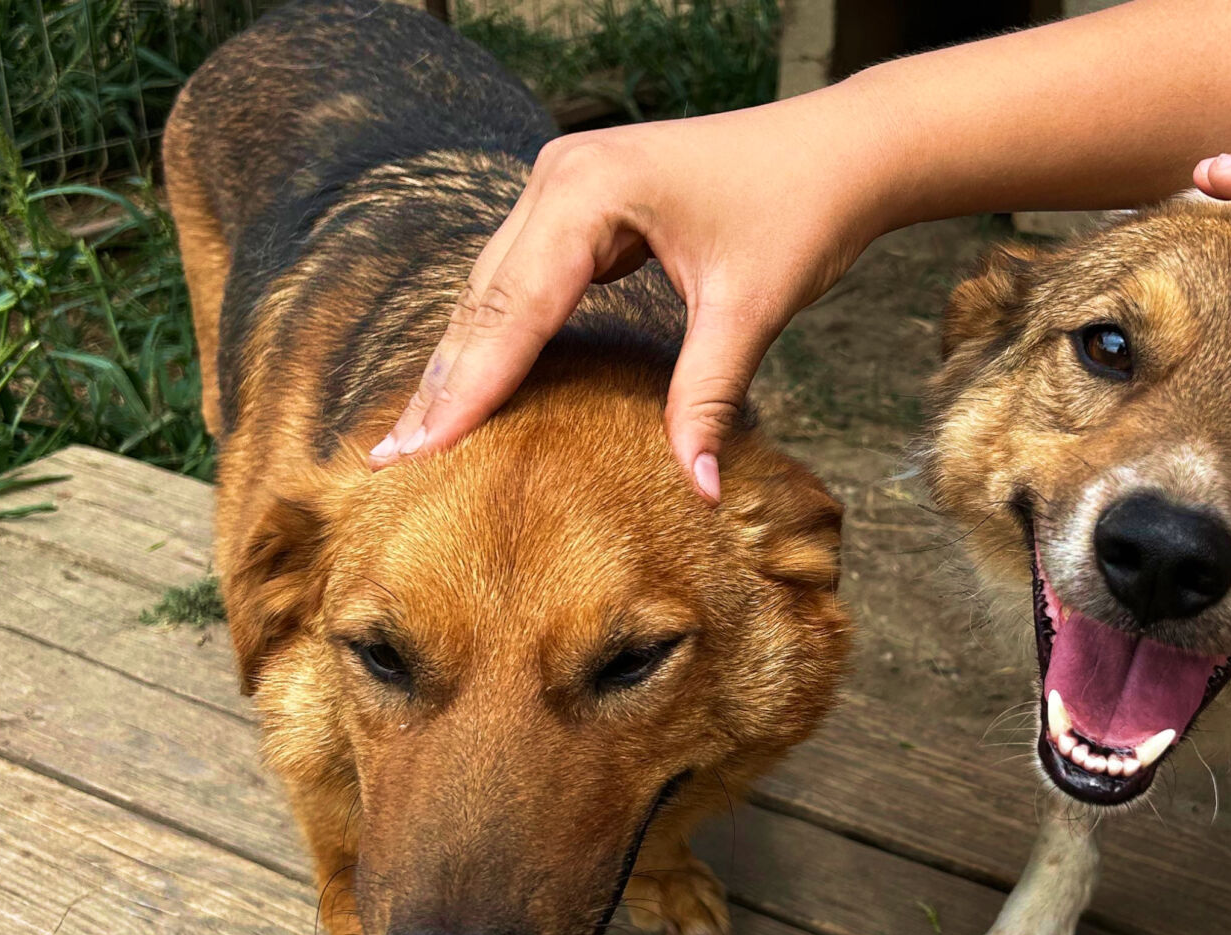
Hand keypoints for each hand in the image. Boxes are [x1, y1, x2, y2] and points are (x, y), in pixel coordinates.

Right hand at [370, 92, 889, 499]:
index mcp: (591, 190)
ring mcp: (565, 182)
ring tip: (416, 437)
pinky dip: (497, 333)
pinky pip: (522, 275)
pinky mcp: (582, 201)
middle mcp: (562, 175)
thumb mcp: (752, 309)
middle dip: (443, 383)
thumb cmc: (801, 210)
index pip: (513, 306)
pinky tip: (475, 386)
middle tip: (389, 460)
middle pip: (485, 296)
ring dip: (460, 361)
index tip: (420, 451)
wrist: (840, 151)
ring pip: (494, 285)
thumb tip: (699, 487)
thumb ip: (709, 397)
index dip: (468, 387)